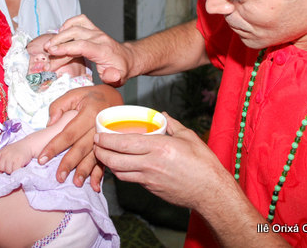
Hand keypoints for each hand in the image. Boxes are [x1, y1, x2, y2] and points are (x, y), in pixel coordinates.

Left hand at [0, 140, 34, 173]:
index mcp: (1, 151)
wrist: (29, 145)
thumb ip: (2, 158)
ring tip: (16, 166)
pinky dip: (16, 171)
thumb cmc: (18, 149)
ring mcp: (11, 157)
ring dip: (12, 171)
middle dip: (6, 170)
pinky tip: (19, 167)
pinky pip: (14, 171)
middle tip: (11, 167)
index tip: (1, 171)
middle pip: (1, 168)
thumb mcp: (7, 151)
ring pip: (7, 171)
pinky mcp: (18, 161)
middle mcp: (5, 154)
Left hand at [38, 85, 122, 190]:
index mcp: (89, 112)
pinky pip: (106, 159)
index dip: (55, 146)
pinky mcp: (111, 143)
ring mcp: (107, 136)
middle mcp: (99, 125)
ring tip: (76, 183)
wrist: (114, 97)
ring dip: (85, 171)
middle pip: (83, 147)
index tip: (42, 158)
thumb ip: (59, 106)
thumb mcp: (74, 94)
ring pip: (95, 156)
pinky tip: (95, 186)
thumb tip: (50, 123)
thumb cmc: (91, 96)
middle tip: (58, 177)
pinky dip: (101, 174)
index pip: (69, 132)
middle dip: (70, 163)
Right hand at [44, 15, 132, 86]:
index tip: (52, 52)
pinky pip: (80, 20)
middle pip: (75, 34)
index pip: (82, 45)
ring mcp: (96, 32)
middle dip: (58, 42)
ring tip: (48, 44)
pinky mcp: (93, 29)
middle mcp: (99, 38)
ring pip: (75, 26)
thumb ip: (113, 77)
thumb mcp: (119, 78)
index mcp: (103, 50)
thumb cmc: (120, 69)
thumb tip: (109, 75)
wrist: (128, 58)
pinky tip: (60, 32)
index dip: (66, 48)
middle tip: (46, 51)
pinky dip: (68, 23)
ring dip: (60, 34)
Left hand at [93, 112, 227, 209]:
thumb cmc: (203, 163)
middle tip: (95, 145)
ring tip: (105, 155)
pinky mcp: (151, 189)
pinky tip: (123, 166)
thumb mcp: (188, 137)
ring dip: (109, 164)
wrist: (210, 191)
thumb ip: (172, 125)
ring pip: (120, 173)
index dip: (106, 140)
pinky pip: (131, 180)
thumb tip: (163, 115)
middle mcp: (150, 164)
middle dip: (100, 153)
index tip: (98, 135)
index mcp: (159, 147)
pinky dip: (123, 172)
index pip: (123, 143)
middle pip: (115, 160)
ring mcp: (149, 179)